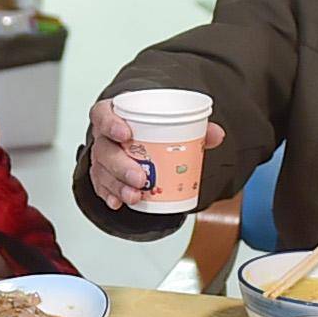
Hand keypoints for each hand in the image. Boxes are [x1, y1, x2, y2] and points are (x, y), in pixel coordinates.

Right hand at [85, 99, 226, 210]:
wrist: (136, 135)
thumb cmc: (147, 126)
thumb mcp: (167, 120)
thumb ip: (192, 125)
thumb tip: (216, 134)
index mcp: (114, 115)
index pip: (103, 114)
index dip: (110, 123)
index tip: (125, 134)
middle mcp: (104, 136)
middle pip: (103, 149)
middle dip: (120, 166)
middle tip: (139, 177)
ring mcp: (102, 158)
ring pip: (102, 171)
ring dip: (118, 186)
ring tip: (135, 195)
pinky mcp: (103, 175)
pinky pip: (101, 187)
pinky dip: (110, 195)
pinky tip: (119, 202)